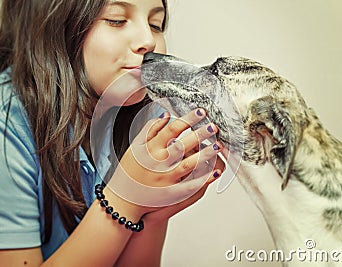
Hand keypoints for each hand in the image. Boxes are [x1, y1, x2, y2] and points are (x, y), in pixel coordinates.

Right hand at [106, 108, 224, 218]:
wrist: (122, 200)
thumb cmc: (128, 172)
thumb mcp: (134, 147)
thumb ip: (150, 130)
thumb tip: (167, 115)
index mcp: (150, 149)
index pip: (172, 129)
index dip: (188, 119)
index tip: (201, 111)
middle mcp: (158, 163)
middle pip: (183, 145)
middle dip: (200, 134)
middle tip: (214, 126)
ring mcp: (165, 179)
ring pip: (189, 164)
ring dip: (205, 154)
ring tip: (218, 145)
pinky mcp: (170, 193)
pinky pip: (190, 186)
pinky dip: (203, 179)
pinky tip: (215, 172)